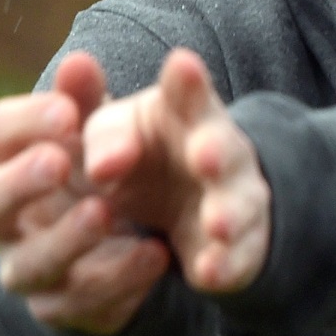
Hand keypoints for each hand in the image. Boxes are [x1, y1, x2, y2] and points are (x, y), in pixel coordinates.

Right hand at [0, 51, 171, 334]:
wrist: (111, 242)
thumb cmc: (91, 167)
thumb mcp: (93, 130)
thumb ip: (86, 99)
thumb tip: (79, 61)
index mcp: (0, 161)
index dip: (26, 122)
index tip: (69, 111)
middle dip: (20, 183)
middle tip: (60, 161)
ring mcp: (24, 268)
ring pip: (28, 264)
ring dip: (66, 239)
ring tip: (106, 212)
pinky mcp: (60, 308)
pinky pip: (79, 304)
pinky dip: (118, 280)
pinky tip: (154, 253)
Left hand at [82, 48, 270, 295]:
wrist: (184, 207)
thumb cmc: (142, 156)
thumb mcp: (116, 134)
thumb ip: (104, 136)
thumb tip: (98, 163)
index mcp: (186, 114)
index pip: (190, 93)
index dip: (188, 82)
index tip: (181, 64)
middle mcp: (218, 154)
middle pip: (224, 148)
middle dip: (216, 150)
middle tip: (204, 152)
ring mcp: (233, 202)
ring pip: (237, 206)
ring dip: (228, 214)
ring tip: (216, 223)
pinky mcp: (235, 250)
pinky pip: (234, 260)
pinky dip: (223, 265)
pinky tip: (208, 272)